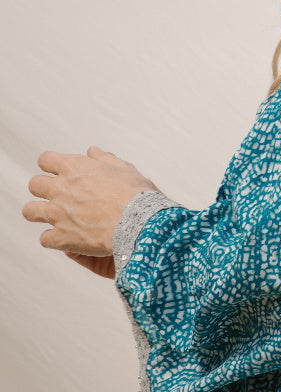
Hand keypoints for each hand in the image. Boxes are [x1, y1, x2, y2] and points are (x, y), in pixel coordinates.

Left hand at [22, 146, 161, 263]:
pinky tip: (66, 240)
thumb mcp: (124, 169)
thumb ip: (105, 159)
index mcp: (74, 167)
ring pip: (30, 211)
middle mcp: (60, 188)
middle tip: (57, 197)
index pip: (45, 160)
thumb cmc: (137, 194)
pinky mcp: (62, 237)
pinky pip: (45, 239)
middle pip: (34, 185)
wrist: (140, 223)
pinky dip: (54, 240)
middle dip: (43, 190)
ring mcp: (58, 214)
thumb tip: (93, 151)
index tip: (59, 173)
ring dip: (39, 214)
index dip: (51, 166)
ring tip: (53, 219)